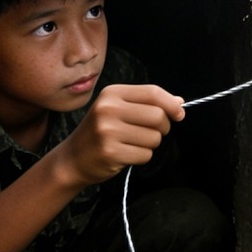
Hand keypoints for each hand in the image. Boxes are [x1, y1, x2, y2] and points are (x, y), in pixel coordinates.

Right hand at [54, 84, 184, 186]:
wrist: (72, 159)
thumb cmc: (100, 132)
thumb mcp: (118, 109)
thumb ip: (147, 103)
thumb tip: (179, 102)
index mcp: (112, 93)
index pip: (153, 92)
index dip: (171, 104)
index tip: (179, 114)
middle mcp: (108, 109)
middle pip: (158, 116)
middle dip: (162, 127)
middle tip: (152, 132)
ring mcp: (108, 131)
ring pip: (154, 137)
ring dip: (151, 144)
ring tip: (133, 143)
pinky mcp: (111, 152)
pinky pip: (145, 154)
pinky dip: (142, 156)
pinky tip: (126, 154)